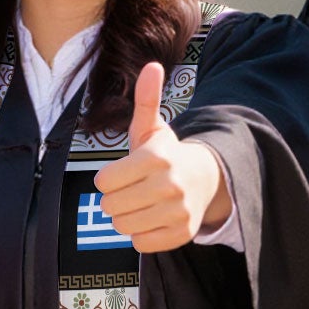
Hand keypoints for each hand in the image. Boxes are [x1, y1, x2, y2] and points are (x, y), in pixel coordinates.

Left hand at [93, 62, 228, 252]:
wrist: (205, 179)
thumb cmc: (166, 154)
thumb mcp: (152, 128)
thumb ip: (146, 99)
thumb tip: (152, 66)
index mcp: (157, 158)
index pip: (104, 182)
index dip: (107, 179)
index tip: (120, 174)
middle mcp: (170, 186)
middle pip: (110, 206)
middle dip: (114, 199)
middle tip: (129, 190)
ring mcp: (178, 212)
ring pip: (123, 227)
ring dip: (125, 217)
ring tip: (139, 204)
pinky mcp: (182, 234)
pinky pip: (140, 243)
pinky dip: (140, 234)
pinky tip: (151, 218)